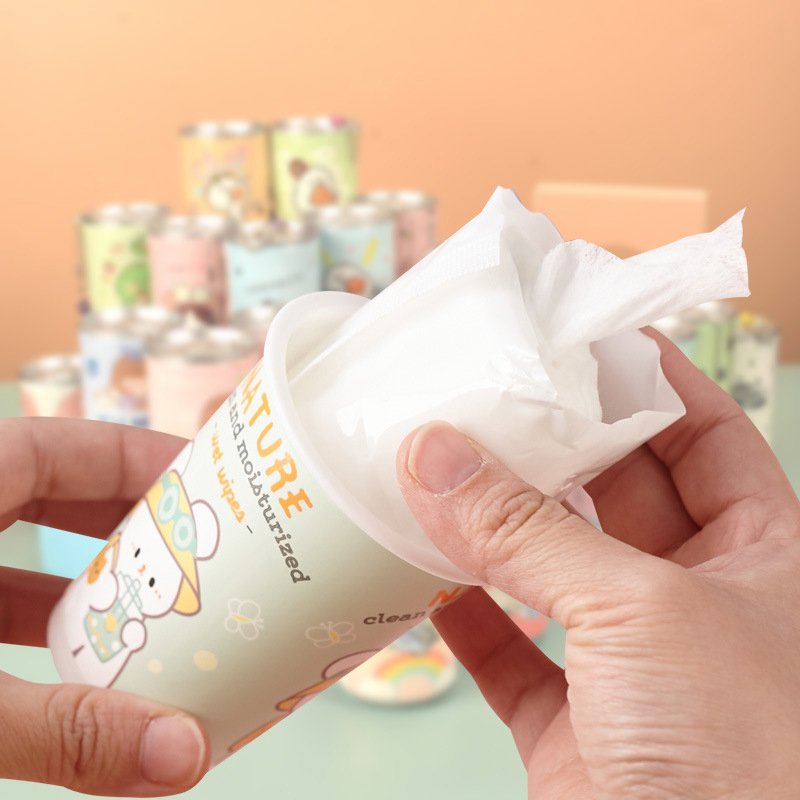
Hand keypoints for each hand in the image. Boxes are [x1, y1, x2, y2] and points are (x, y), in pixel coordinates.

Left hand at [0, 418, 209, 795]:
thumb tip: (183, 758)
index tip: (218, 489)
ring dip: (90, 580)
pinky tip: (76, 665)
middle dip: (135, 527)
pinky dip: (36, 620)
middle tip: (208, 558)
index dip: (149, 458)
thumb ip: (57, 730)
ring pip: (24, 547)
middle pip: (59, 493)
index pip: (71, 444)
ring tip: (162, 615)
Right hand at [397, 334, 799, 798]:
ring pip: (550, 564)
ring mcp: (630, 661)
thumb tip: (434, 456)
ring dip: (491, 524)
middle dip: (550, 445)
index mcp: (762, 554)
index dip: (645, 381)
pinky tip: (420, 574)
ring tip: (436, 466)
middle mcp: (698, 598)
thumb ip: (529, 533)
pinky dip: (462, 613)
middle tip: (485, 394)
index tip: (578, 339)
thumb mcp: (641, 612)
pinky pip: (508, 648)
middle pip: (612, 490)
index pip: (701, 434)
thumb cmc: (745, 757)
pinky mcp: (572, 721)